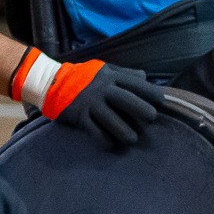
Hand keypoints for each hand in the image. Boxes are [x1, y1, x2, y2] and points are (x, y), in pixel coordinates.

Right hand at [42, 61, 163, 148]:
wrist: (51, 82)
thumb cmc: (83, 77)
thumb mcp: (103, 69)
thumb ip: (124, 74)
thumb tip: (145, 76)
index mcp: (110, 76)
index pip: (134, 83)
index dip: (149, 91)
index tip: (161, 101)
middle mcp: (101, 88)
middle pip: (125, 99)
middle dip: (141, 109)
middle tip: (152, 118)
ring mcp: (90, 102)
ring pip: (110, 118)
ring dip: (123, 130)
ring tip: (133, 139)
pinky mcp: (79, 115)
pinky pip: (93, 129)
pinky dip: (102, 138)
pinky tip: (110, 144)